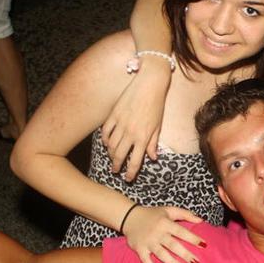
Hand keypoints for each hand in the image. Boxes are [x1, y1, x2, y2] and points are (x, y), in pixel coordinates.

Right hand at [100, 60, 171, 181]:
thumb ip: (154, 143)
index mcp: (143, 137)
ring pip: (111, 145)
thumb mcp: (158, 126)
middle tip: (115, 171)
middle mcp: (130, 132)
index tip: (128, 178)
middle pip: (120, 155)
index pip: (135, 161)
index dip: (131, 172)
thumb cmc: (156, 105)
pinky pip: (105, 132)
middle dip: (117, 166)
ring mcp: (120, 123)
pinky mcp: (113, 114)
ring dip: (110, 154)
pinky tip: (107, 143)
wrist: (149, 84)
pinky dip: (105, 139)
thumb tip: (153, 158)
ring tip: (111, 158)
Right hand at [122, 205, 204, 262]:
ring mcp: (148, 242)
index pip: (181, 231)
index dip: (193, 238)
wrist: (129, 217)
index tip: (204, 245)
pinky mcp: (139, 249)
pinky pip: (145, 261)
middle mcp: (157, 233)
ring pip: (161, 254)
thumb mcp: (169, 210)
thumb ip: (185, 214)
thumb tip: (201, 220)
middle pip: (173, 245)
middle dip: (185, 254)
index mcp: (165, 223)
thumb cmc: (152, 214)